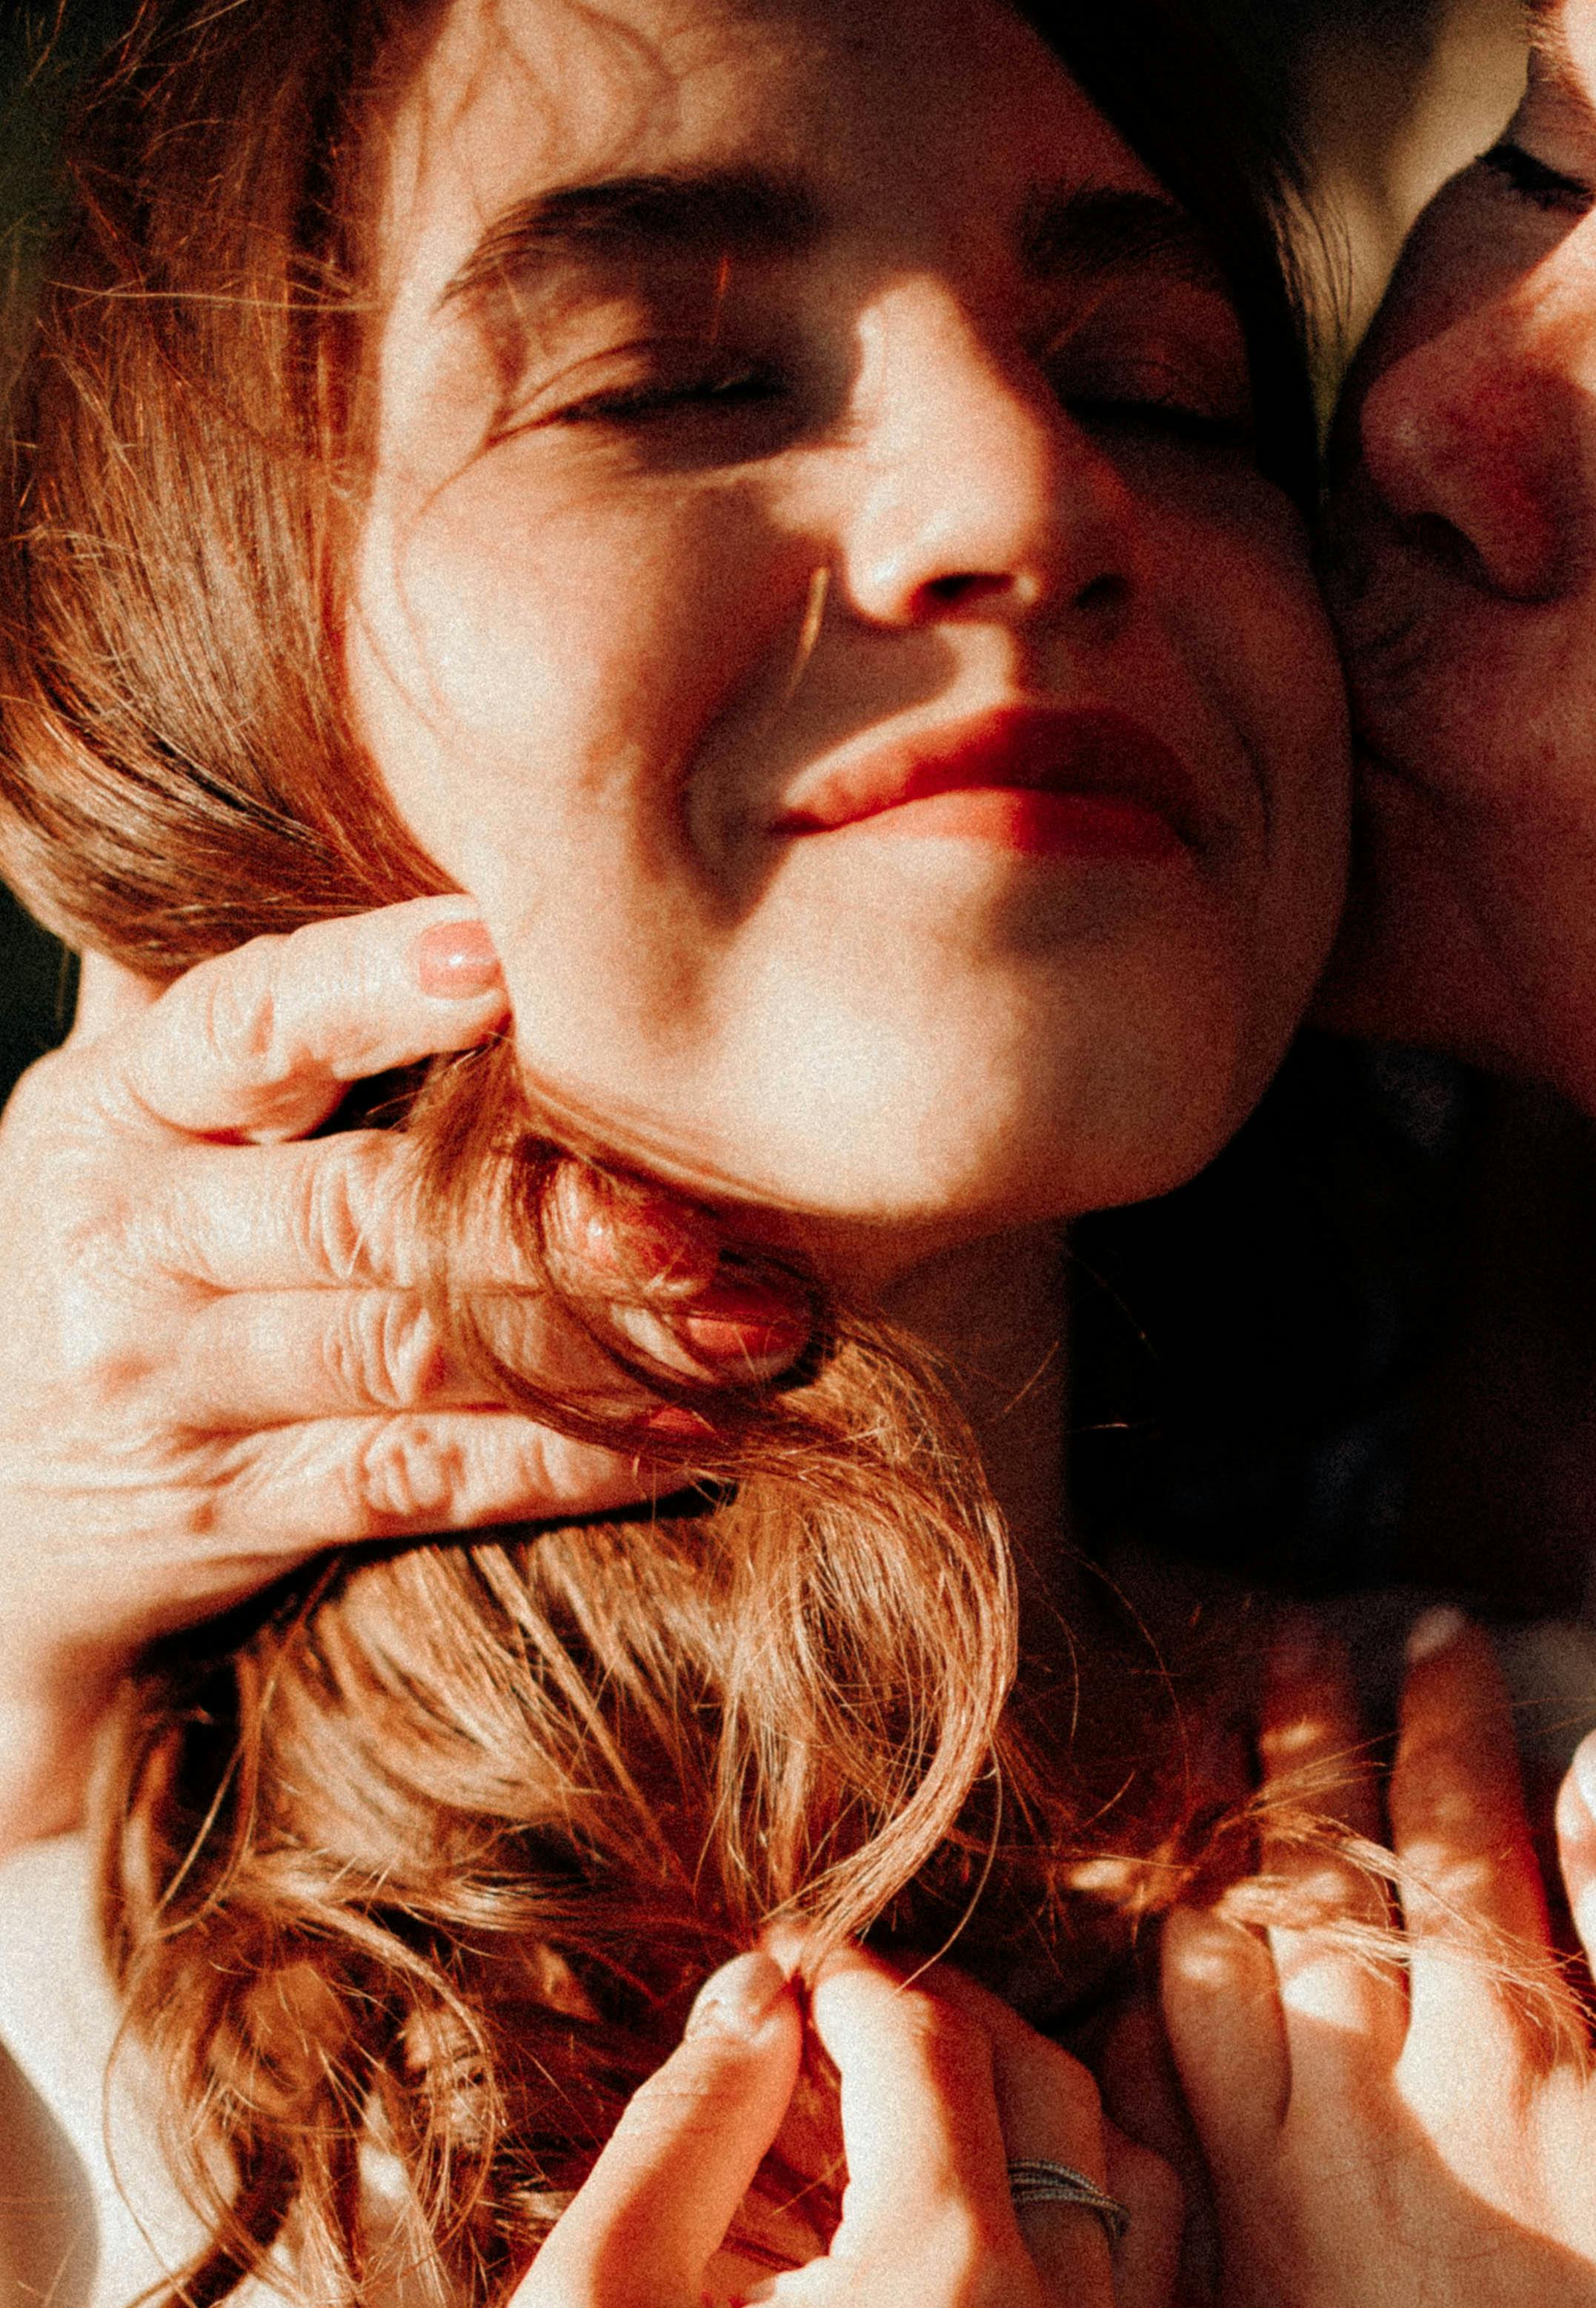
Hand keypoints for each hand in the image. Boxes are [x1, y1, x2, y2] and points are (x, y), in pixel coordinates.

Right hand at [0, 904, 754, 1841]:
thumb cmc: (114, 1262)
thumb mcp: (117, 1112)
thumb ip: (217, 993)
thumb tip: (322, 779)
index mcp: (115, 1106)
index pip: (246, 1025)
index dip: (372, 988)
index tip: (506, 955)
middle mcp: (135, 1241)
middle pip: (357, 1213)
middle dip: (544, 1216)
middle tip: (702, 1217)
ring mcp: (177, 1388)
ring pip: (409, 1357)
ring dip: (597, 1344)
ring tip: (754, 1328)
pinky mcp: (233, 1511)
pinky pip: (418, 1485)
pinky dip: (565, 1464)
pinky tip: (693, 1439)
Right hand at [495, 1942, 1180, 2307]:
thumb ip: (683, 2128)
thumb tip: (756, 2004)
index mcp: (947, 2276)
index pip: (932, 2041)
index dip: (848, 1980)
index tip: (781, 1974)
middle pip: (1060, 2086)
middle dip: (948, 2032)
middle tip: (840, 2034)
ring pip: (1135, 2189)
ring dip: (1034, 2128)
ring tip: (900, 2142)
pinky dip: (1066, 2244)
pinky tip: (944, 2267)